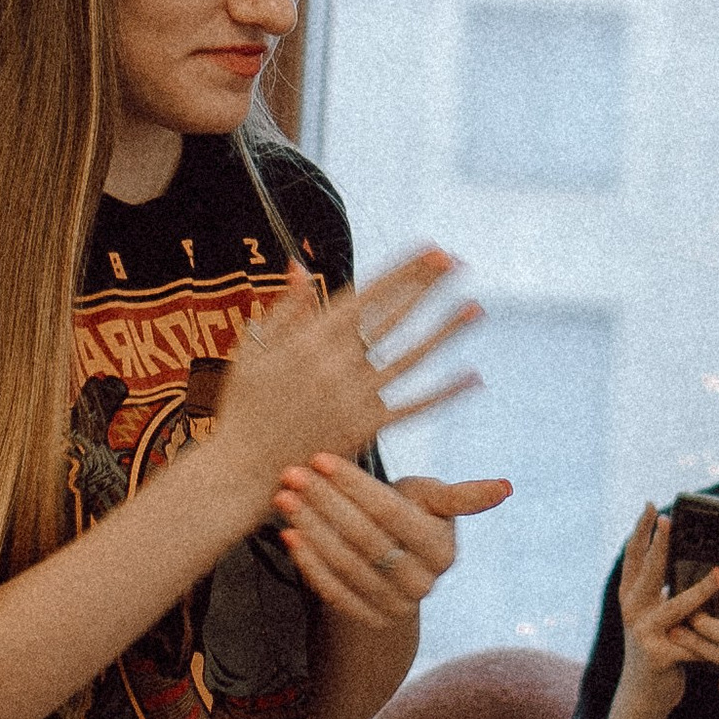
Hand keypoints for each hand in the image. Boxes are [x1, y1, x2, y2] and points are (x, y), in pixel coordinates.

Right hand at [213, 252, 480, 499]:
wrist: (242, 469)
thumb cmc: (243, 405)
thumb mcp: (252, 349)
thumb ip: (284, 308)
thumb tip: (300, 265)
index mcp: (310, 339)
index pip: (369, 295)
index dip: (404, 272)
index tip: (432, 249)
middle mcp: (337, 364)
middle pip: (394, 318)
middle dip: (428, 287)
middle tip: (458, 260)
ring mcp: (354, 397)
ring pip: (412, 358)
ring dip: (446, 331)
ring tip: (477, 307)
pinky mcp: (365, 428)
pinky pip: (414, 407)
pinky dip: (445, 393)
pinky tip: (473, 376)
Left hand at [275, 456, 511, 625]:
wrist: (395, 571)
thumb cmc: (409, 518)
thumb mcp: (431, 502)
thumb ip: (457, 496)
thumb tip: (506, 488)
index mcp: (443, 549)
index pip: (392, 511)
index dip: (354, 484)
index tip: (320, 458)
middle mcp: (425, 583)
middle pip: (365, 537)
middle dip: (324, 502)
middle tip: (291, 475)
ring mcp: (397, 607)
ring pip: (346, 563)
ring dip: (310, 529)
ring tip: (283, 499)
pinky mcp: (369, 620)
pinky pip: (333, 591)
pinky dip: (309, 563)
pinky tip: (288, 536)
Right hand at [617, 505, 718, 702]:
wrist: (642, 696)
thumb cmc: (658, 649)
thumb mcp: (656, 617)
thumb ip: (667, 593)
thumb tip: (699, 564)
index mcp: (631, 597)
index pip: (633, 557)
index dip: (640, 531)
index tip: (650, 506)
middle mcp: (632, 611)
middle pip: (646, 571)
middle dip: (658, 544)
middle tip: (668, 519)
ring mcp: (643, 634)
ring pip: (674, 607)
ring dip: (699, 591)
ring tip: (718, 575)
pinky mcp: (659, 657)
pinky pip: (694, 646)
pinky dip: (717, 645)